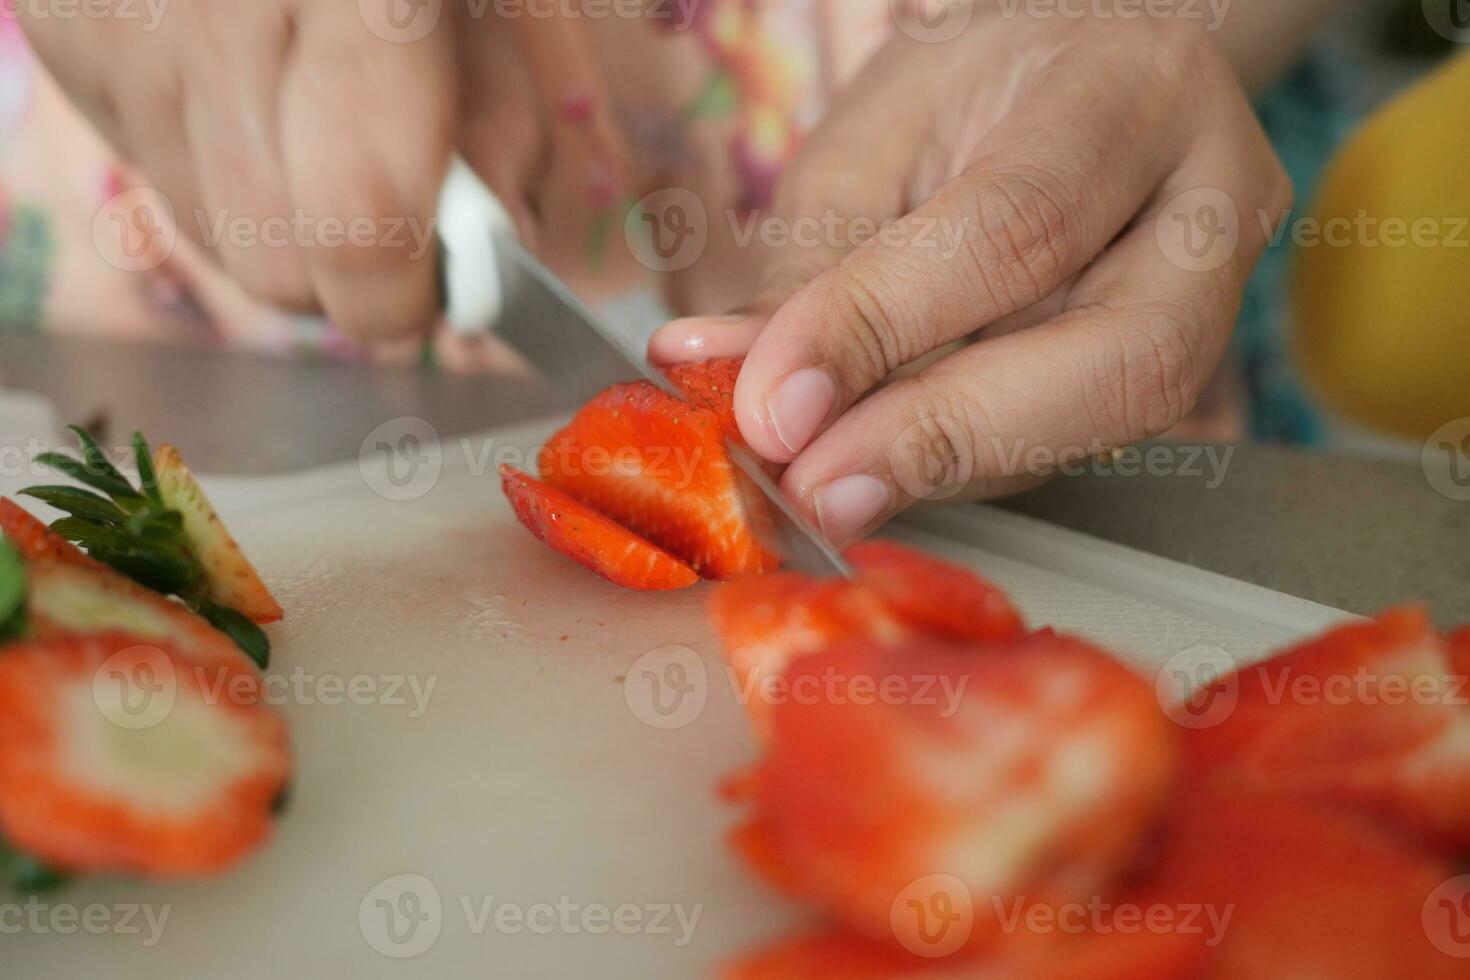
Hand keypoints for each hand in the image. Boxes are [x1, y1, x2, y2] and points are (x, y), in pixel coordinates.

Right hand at [18, 2, 620, 343]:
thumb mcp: (471, 0)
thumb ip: (499, 122)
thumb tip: (495, 254)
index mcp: (358, 3)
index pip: (363, 227)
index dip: (409, 297)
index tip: (446, 292)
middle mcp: (219, 25)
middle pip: (278, 268)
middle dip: (351, 280)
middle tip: (393, 219)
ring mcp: (122, 40)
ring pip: (209, 237)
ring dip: (283, 232)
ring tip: (317, 137)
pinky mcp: (63, 42)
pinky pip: (150, 172)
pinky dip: (213, 172)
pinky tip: (245, 92)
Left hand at [649, 7, 1289, 545]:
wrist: (1082, 87)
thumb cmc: (972, 95)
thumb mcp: (870, 143)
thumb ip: (811, 264)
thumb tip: (721, 376)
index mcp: (1132, 90)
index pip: (1017, 226)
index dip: (885, 327)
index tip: (772, 406)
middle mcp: (1214, 198)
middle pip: (1119, 356)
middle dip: (948, 436)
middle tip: (815, 487)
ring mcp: (1222, 295)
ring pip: (1112, 418)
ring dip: (953, 468)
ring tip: (826, 486)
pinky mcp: (1190, 371)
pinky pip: (1080, 441)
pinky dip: (966, 467)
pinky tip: (879, 469)